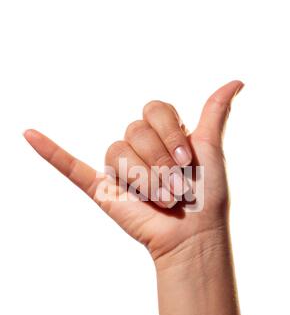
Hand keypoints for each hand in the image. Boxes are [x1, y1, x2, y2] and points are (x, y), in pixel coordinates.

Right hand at [24, 80, 242, 262]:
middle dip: (161, 161)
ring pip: (117, 151)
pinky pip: (71, 166)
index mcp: (160, 134)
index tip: (189, 161)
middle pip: (136, 130)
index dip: (171, 134)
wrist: (194, 234)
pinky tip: (29, 135)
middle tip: (177, 187)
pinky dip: (50, 152)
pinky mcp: (102, 188)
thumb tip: (236, 81)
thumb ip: (215, 113)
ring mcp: (119, 167)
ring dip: (143, 177)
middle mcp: (137, 147)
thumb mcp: (213, 147)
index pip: (155, 110)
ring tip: (160, 198)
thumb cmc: (207, 195)